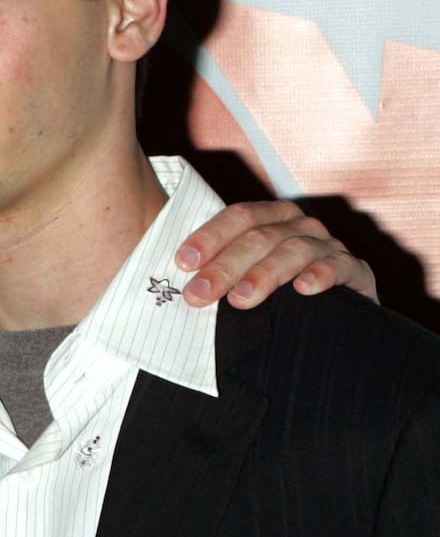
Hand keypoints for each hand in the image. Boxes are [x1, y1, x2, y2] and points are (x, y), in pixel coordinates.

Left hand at [176, 200, 376, 308]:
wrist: (335, 319)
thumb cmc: (277, 296)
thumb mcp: (245, 279)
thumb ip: (218, 274)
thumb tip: (180, 288)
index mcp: (270, 218)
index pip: (238, 217)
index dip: (210, 237)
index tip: (183, 263)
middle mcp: (300, 226)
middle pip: (259, 237)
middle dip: (225, 266)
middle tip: (200, 294)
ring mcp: (329, 246)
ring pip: (294, 250)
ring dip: (265, 274)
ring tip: (240, 299)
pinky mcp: (356, 271)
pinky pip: (340, 266)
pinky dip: (321, 275)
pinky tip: (304, 289)